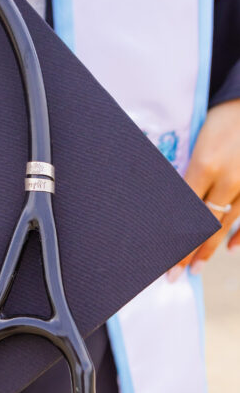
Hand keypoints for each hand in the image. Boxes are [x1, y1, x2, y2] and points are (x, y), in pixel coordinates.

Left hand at [168, 98, 239, 279]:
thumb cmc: (223, 117)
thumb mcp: (198, 140)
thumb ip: (187, 171)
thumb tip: (168, 201)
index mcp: (206, 165)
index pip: (182, 212)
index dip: (172, 238)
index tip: (162, 258)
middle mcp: (230, 179)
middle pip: (203, 225)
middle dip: (186, 252)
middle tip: (172, 275)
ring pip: (227, 224)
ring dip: (210, 248)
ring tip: (195, 267)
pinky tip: (231, 249)